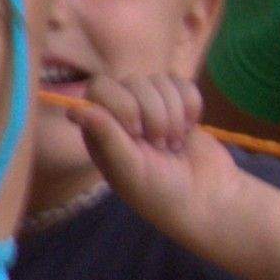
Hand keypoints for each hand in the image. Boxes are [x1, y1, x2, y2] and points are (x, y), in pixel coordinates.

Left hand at [73, 70, 279, 248]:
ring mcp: (152, 107)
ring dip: (174, 114)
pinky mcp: (179, 103)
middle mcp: (122, 114)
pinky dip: (191, 106)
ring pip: (159, 80)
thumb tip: (72, 110)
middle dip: (153, 112)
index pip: (100, 88)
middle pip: (132, 81)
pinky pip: (182, 83)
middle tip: (159, 145)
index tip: (136, 133)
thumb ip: (105, 135)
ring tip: (174, 144)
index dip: (121, 104)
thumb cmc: (160, 192)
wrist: (207, 199)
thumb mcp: (129, 169)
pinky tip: (189, 129)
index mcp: (101, 129)